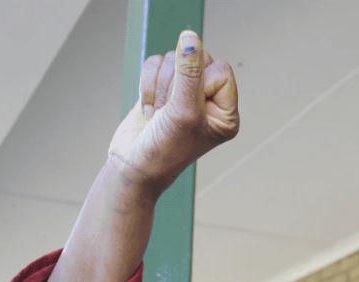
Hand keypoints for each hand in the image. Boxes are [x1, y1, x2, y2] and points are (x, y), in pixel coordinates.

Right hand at [108, 30, 238, 195]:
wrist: (132, 168)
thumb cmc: (165, 148)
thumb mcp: (182, 110)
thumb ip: (188, 72)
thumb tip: (190, 36)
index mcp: (226, 113)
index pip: (221, 70)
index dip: (200, 82)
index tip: (187, 107)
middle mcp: (210, 102)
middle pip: (199, 60)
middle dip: (176, 83)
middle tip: (169, 111)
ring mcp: (185, 95)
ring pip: (175, 60)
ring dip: (160, 86)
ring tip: (158, 115)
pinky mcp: (162, 89)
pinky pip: (156, 63)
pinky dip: (147, 84)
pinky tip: (149, 110)